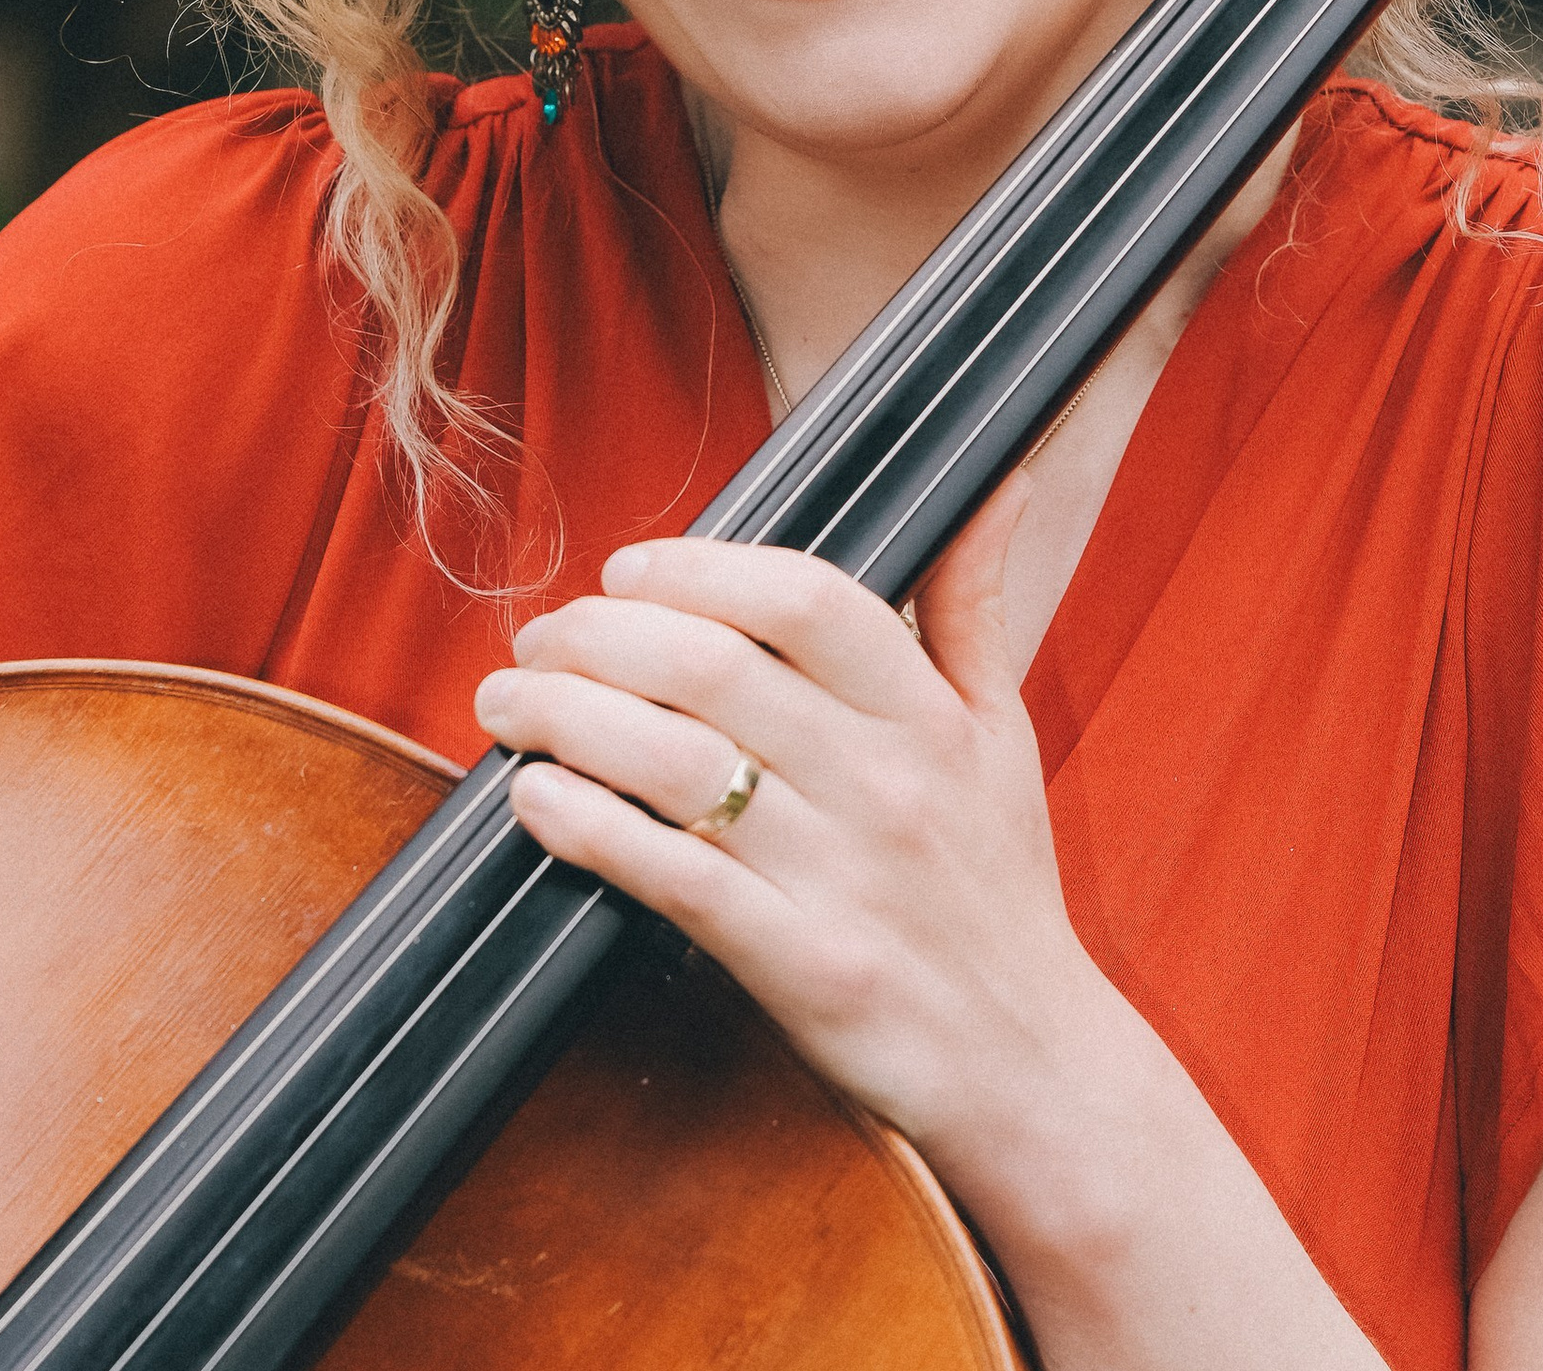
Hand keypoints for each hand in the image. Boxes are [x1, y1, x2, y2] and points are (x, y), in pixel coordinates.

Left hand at [472, 476, 1105, 1161]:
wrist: (1032, 1062)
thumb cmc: (1000, 885)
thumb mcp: (1003, 731)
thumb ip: (974, 602)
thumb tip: (1000, 481)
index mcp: (930, 715)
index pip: (806, 598)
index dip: (700, 568)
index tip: (628, 569)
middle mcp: (887, 782)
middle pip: (713, 668)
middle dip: (598, 635)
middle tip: (539, 638)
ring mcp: (842, 876)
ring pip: (675, 762)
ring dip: (567, 718)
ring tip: (510, 705)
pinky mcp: (801, 966)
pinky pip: (671, 877)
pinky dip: (588, 826)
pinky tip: (536, 798)